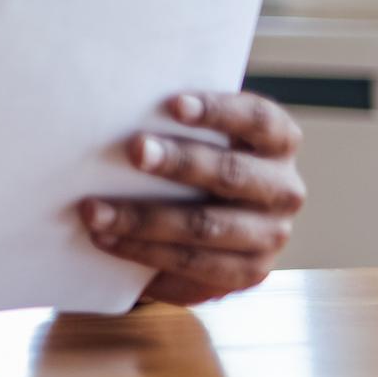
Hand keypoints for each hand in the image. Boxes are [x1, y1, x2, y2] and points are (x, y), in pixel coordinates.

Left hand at [79, 90, 305, 305]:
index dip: (219, 110)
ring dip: (144, 218)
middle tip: (133, 149)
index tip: (173, 104)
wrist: (208, 226)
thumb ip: (173, 123)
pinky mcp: (248, 272)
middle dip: (179, 162)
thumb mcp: (194, 136)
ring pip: (206, 225)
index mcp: (278, 141)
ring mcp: (271, 234)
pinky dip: (143, 250)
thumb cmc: (192, 160)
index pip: (259, 119)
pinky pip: (192, 263)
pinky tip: (105, 238)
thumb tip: (113, 105)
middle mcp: (283, 188)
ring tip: (93, 210)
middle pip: (232, 173)